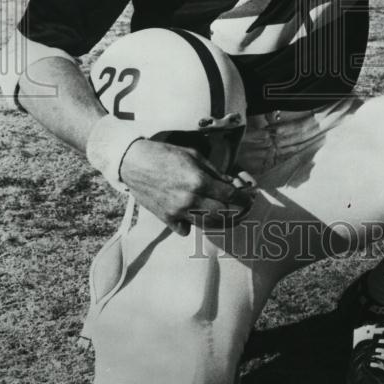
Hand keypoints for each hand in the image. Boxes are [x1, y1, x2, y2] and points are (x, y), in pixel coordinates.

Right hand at [119, 139, 256, 234]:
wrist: (133, 163)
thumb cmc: (164, 154)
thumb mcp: (194, 155)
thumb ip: (214, 171)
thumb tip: (231, 183)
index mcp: (198, 181)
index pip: (229, 196)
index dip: (243, 199)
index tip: (249, 199)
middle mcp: (190, 199)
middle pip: (222, 214)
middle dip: (235, 212)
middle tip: (240, 208)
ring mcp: (177, 212)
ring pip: (206, 225)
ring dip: (218, 221)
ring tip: (224, 215)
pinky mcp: (166, 219)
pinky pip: (185, 230)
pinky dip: (192, 224)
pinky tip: (195, 215)